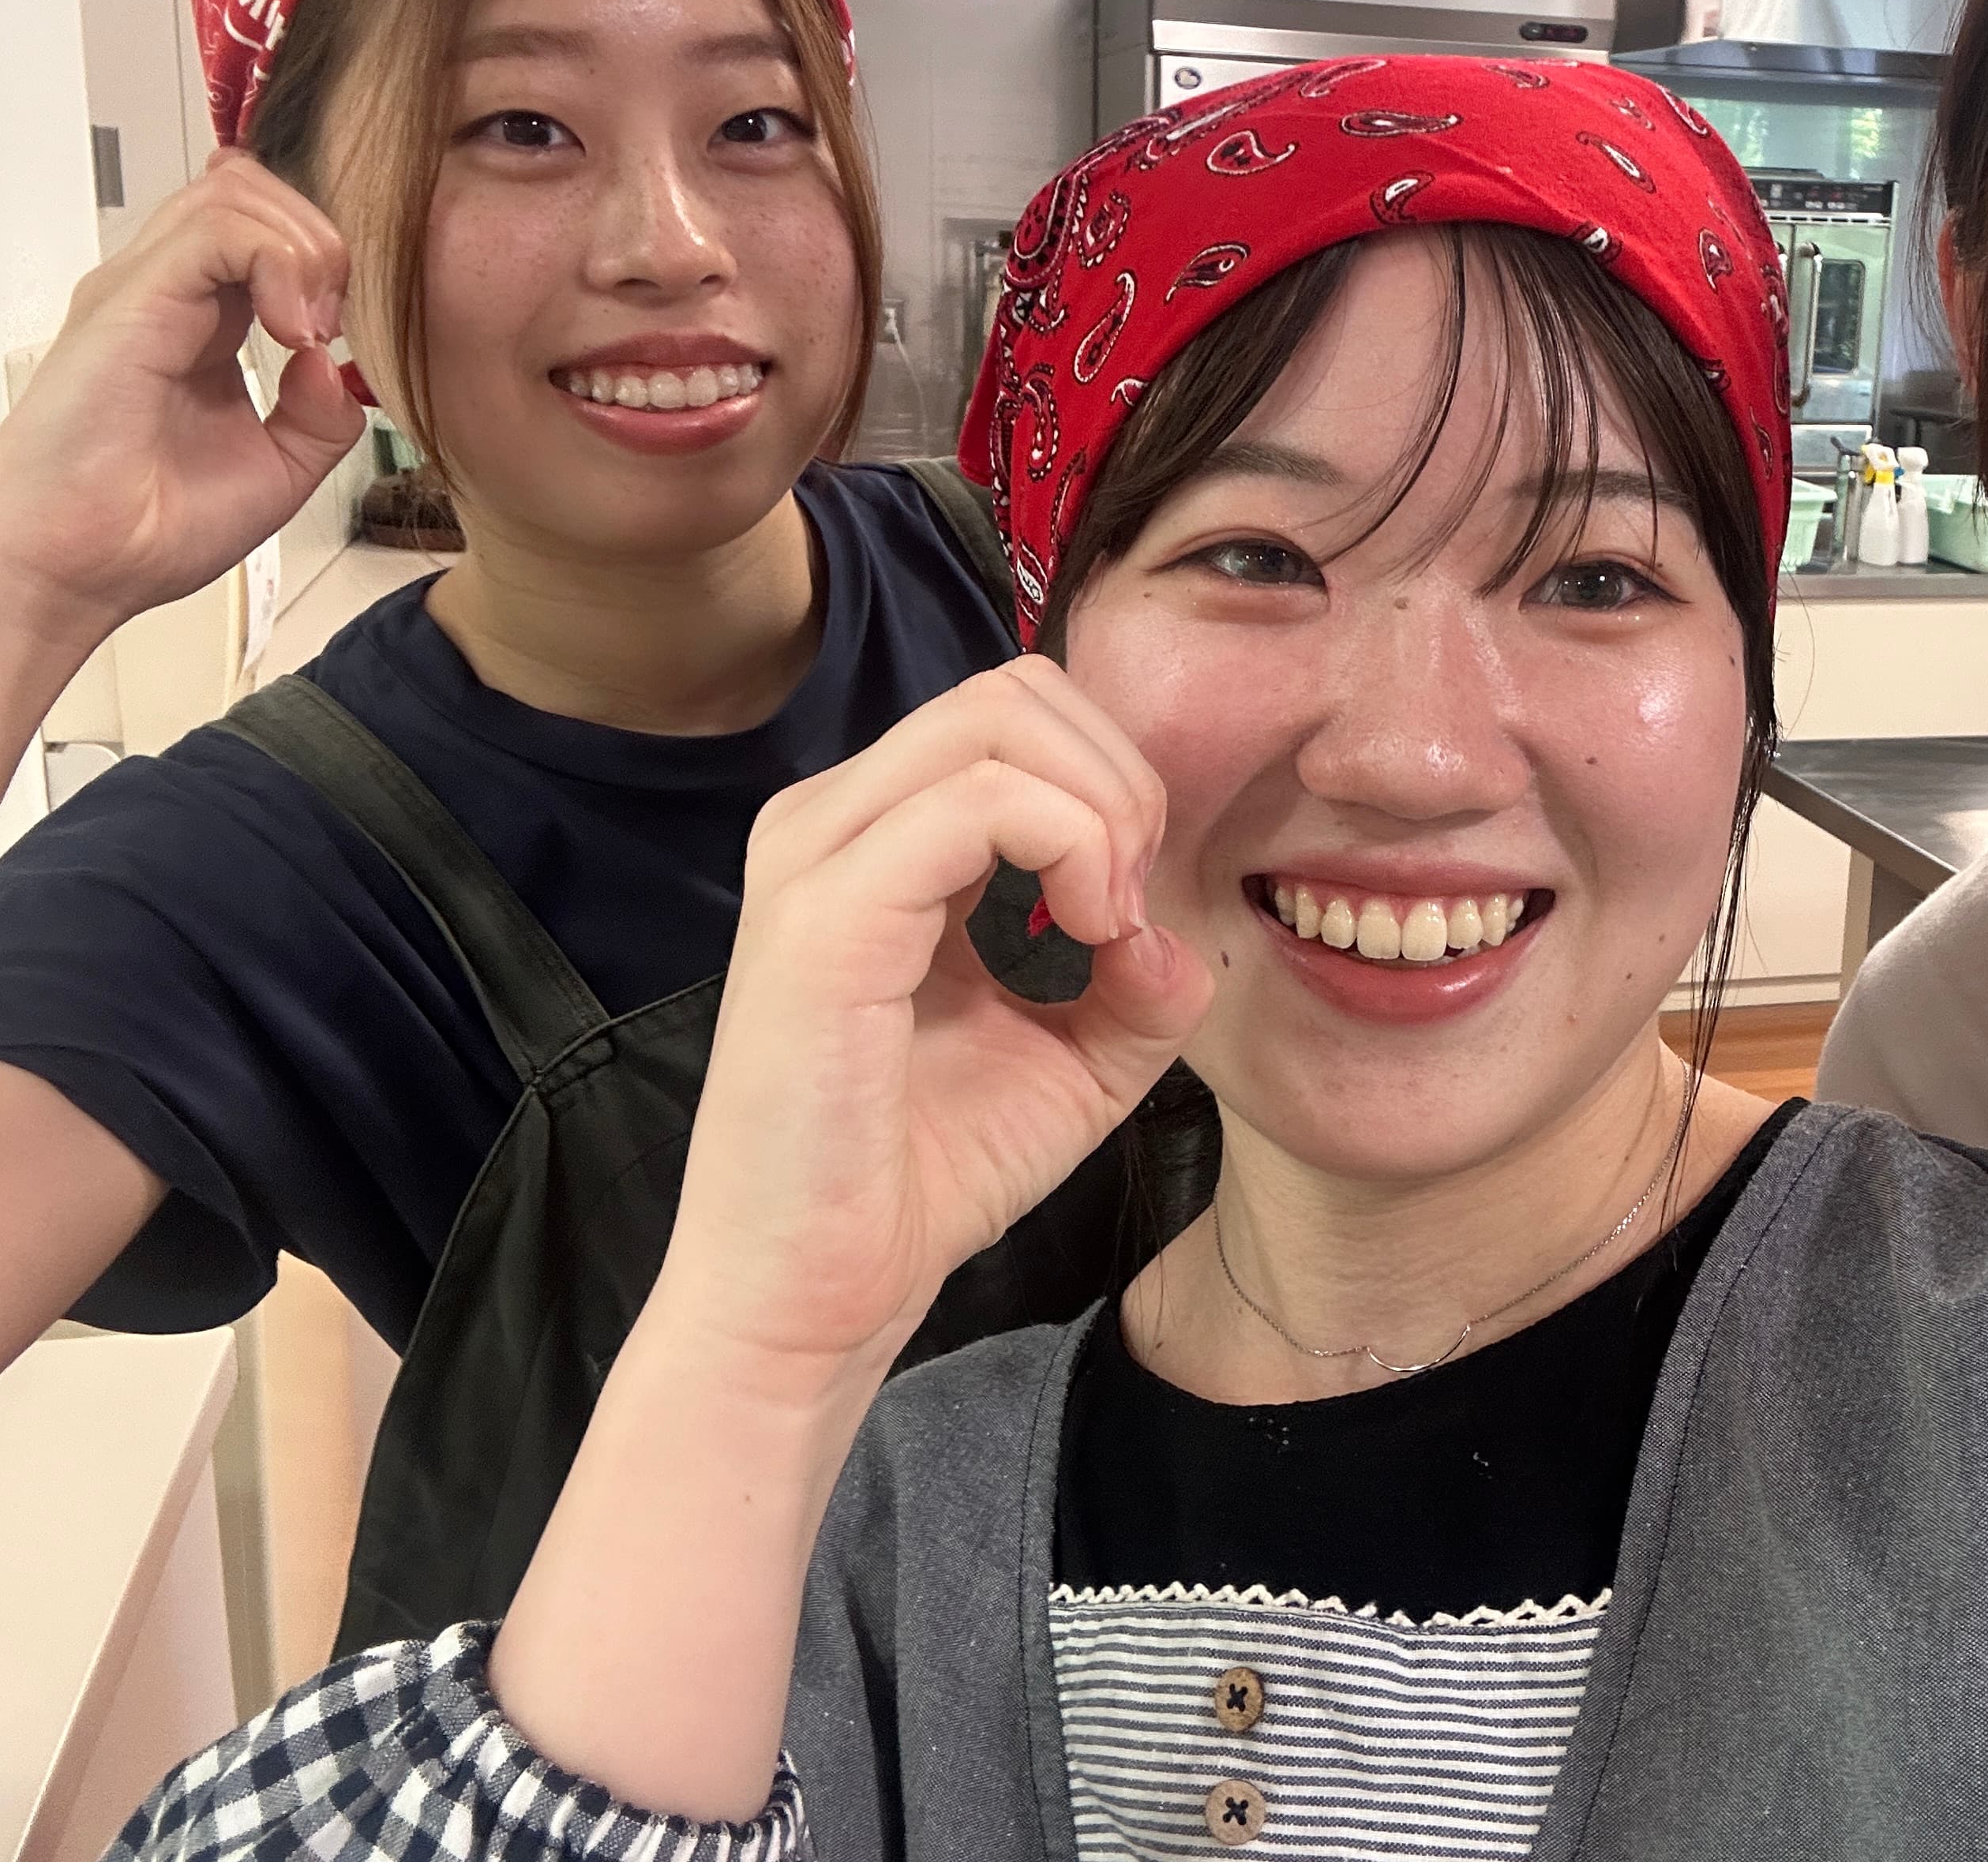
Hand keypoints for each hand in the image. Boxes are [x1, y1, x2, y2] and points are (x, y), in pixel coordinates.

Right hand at [0, 152, 363, 646]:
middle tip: (331, 326)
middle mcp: (163, 292)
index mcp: (197, 321)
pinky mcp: (129, 301)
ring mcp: (141, 289)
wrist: (69, 571)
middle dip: (320, 242)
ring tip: (309, 331)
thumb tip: (335, 361)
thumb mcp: (276, 474)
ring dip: (303, 249)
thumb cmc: (145, 531)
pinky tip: (292, 333)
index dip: (322, 263)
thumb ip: (319, 417)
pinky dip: (278, 262)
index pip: (264, 229)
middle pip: (251, 190)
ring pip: (236, 191)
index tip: (340, 340)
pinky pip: (216, 228)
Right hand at [643, 656, 1213, 1414]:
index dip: (1112, 786)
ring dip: (1099, 809)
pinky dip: (1069, 846)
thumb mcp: (1077, 1060)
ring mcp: (816, 857)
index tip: (1131, 909)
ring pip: (998, 719)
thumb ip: (1140, 976)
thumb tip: (1171, 926)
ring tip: (1105, 923)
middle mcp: (831, 821)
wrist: (816, 1295)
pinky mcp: (822, 914)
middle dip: (1116, 780)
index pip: (1018, 717)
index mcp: (876, 838)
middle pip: (1014, 692)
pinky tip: (1084, 937)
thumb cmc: (922, 1176)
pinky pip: (978, 800)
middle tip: (1128, 905)